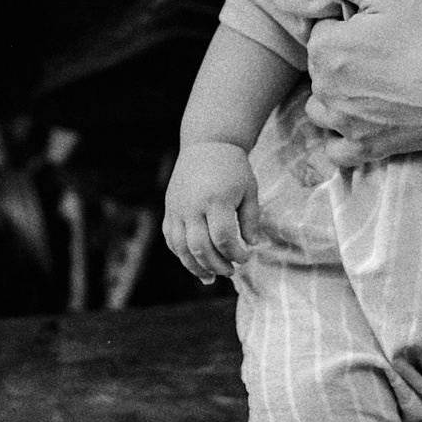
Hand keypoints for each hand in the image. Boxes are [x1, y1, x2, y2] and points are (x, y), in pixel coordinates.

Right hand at [162, 142, 260, 282]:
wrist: (206, 144)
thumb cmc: (233, 168)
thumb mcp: (249, 190)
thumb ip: (251, 219)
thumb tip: (252, 245)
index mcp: (215, 200)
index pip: (223, 238)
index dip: (235, 254)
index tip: (246, 257)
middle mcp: (192, 206)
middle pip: (200, 247)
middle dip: (217, 265)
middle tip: (231, 271)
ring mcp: (177, 208)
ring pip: (181, 248)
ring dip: (196, 266)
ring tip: (210, 278)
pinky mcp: (169, 209)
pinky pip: (171, 239)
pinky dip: (181, 254)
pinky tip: (194, 263)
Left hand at [298, 0, 421, 167]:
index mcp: (325, 47)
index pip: (324, 30)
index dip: (352, 25)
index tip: (381, 28)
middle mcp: (324, 87)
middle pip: (321, 68)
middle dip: (344, 59)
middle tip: (387, 54)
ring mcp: (342, 122)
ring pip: (320, 108)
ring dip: (336, 98)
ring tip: (373, 87)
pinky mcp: (363, 148)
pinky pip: (336, 149)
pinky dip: (343, 138)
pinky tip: (362, 124)